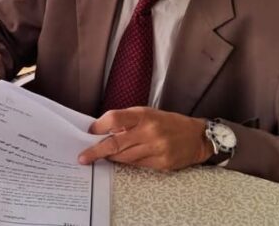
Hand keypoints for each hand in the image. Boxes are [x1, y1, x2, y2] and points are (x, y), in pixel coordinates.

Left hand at [78, 107, 212, 170]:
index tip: (89, 132)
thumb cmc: (167, 122)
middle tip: (83, 157)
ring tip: (103, 156)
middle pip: (115, 143)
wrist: (196, 137)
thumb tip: (100, 131)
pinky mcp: (161, 163)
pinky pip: (136, 165)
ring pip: (123, 158)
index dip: (98, 126)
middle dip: (96, 151)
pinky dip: (126, 162)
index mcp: (144, 115)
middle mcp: (149, 132)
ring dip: (110, 157)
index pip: (114, 119)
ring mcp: (156, 149)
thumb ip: (126, 120)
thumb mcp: (147, 113)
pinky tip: (123, 159)